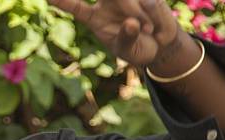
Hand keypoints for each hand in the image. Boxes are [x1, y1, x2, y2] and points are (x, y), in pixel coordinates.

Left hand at [49, 0, 180, 66]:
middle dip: (122, 3)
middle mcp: (107, 3)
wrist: (161, 44)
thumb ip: (127, 38)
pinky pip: (148, 1)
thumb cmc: (137, 48)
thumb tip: (131, 23)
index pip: (76, 7)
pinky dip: (154, 14)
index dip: (63, 1)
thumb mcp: (128, 50)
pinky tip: (154, 26)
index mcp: (95, 19)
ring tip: (147, 31)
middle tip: (131, 21)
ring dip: (139, 14)